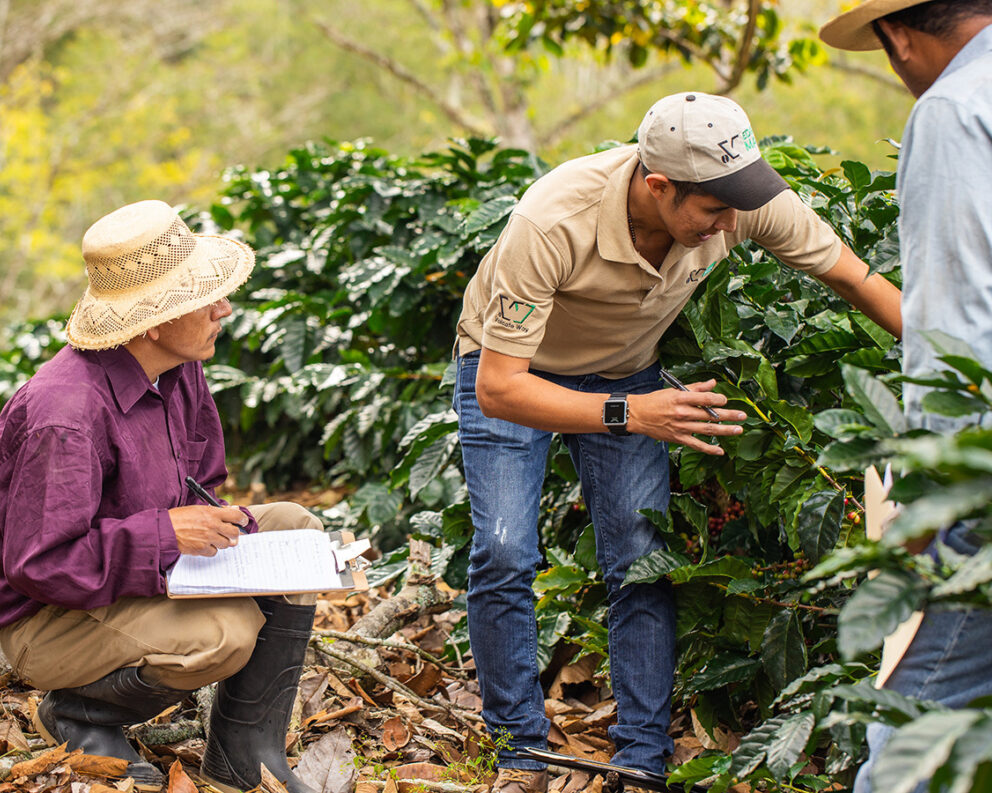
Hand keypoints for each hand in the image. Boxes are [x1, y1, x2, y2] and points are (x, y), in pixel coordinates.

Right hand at [168, 505, 247, 555]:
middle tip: (230, 533)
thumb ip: (216, 511)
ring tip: (213, 538)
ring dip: (222, 542)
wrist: (164, 529)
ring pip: (226, 543)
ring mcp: (208, 538)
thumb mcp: (199, 509)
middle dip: (234, 533)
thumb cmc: (180, 517)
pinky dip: (211, 549)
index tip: (243, 522)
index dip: (243, 519)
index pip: (236, 516)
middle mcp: (212, 525)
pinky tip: (204, 544)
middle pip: (234, 532)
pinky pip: (214, 552)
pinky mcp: (201, 549)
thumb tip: (232, 510)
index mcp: (212, 513)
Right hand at [627, 380, 745, 455]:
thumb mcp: (674, 390)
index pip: (705, 399)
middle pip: (710, 415)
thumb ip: (695, 388)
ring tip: (739, 429)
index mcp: (681, 399)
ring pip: (707, 430)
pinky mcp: (678, 438)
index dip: (718, 400)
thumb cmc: (655, 400)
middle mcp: (682, 414)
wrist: (637, 415)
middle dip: (729, 415)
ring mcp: (681, 428)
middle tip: (743, 415)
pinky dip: (709, 449)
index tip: (726, 400)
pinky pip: (697, 445)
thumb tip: (713, 383)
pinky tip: (721, 451)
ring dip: (725, 431)